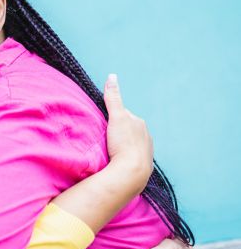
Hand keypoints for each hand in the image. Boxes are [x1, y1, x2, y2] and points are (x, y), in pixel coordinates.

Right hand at [104, 74, 153, 190]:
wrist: (132, 172)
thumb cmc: (124, 143)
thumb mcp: (116, 117)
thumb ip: (113, 98)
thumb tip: (112, 76)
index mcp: (139, 122)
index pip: (123, 115)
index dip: (112, 117)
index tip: (104, 124)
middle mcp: (146, 135)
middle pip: (128, 129)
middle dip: (118, 131)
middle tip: (106, 137)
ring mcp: (146, 150)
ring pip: (132, 143)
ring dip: (123, 144)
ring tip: (112, 150)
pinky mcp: (144, 164)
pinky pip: (134, 156)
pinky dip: (127, 156)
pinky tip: (120, 160)